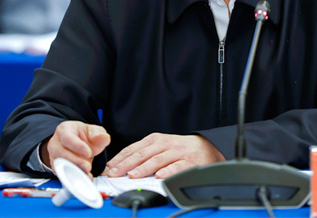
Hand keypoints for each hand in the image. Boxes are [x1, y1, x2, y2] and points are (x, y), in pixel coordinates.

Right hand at [42, 121, 110, 175]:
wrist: (79, 144)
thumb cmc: (83, 137)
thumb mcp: (93, 132)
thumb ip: (99, 134)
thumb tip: (104, 137)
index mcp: (64, 130)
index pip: (67, 137)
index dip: (77, 146)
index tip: (88, 153)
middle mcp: (56, 142)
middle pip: (62, 153)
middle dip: (76, 161)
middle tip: (88, 166)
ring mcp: (54, 155)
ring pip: (60, 165)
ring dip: (75, 171)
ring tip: (87, 172)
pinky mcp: (55, 167)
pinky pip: (62, 174)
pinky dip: (73, 178)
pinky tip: (83, 176)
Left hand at [103, 133, 224, 178]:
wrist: (207, 147)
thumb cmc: (180, 149)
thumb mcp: (160, 146)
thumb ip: (144, 153)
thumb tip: (122, 166)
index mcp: (156, 139)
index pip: (134, 148)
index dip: (120, 158)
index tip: (109, 167)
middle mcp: (166, 144)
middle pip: (143, 154)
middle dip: (127, 164)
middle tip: (115, 173)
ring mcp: (177, 152)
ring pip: (158, 160)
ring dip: (144, 168)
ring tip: (133, 175)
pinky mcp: (189, 162)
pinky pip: (177, 166)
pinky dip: (168, 171)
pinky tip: (159, 176)